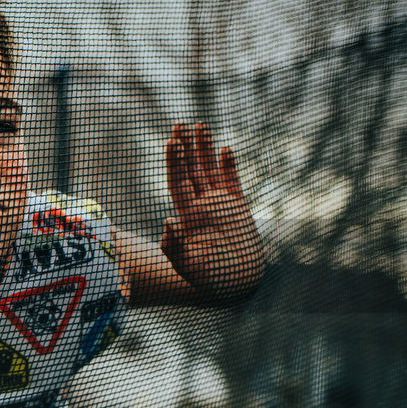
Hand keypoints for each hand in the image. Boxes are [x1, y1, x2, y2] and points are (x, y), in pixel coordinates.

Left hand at [161, 122, 263, 301]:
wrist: (234, 284)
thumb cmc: (208, 278)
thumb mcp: (186, 265)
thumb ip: (174, 246)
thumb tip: (168, 221)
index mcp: (186, 215)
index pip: (177, 182)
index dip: (174, 162)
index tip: (171, 142)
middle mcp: (200, 205)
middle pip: (190, 170)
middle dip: (185, 147)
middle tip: (179, 124)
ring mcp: (219, 204)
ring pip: (210, 170)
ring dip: (205, 149)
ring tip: (200, 125)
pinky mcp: (238, 207)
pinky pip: (232, 182)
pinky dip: (229, 166)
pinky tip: (225, 150)